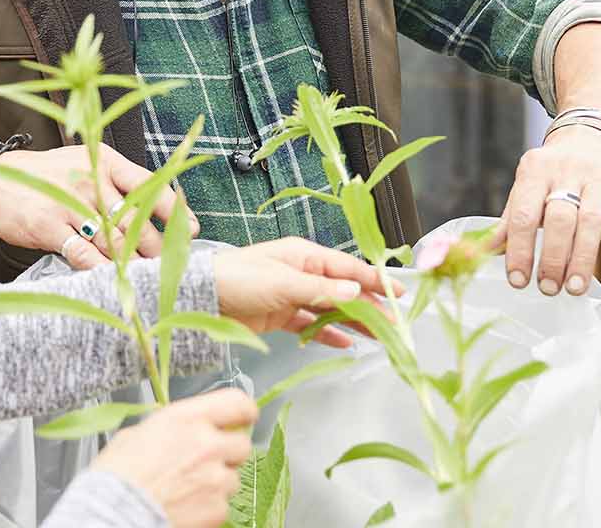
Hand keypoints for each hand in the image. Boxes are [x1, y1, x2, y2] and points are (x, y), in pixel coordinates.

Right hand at [0, 144, 196, 267]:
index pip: (149, 185)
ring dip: (134, 263)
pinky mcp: (50, 227)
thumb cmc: (47, 177)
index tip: (193, 229)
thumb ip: (117, 184)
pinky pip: (84, 254)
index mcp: (106, 162)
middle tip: (169, 266)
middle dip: (156, 247)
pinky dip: (102, 271)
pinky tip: (115, 281)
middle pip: (135, 220)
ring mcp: (70, 204)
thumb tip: (155, 209)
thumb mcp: (85, 165)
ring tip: (149, 279)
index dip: (174, 209)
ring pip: (114, 241)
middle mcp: (92, 181)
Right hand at [88, 389, 255, 527]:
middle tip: (207, 462)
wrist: (113, 513)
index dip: (244, 411)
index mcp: (186, 419)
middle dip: (228, 453)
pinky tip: (186, 506)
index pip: (237, 404)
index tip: (243, 418)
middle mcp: (207, 445)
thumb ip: (171, 428)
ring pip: (233, 478)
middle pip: (242, 444)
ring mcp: (215, 478)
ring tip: (188, 489)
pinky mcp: (217, 509)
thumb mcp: (137, 434)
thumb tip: (183, 430)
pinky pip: (223, 504)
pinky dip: (209, 507)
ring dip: (218, 482)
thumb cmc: (117, 476)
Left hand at [213, 237, 390, 348]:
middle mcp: (301, 273)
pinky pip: (311, 324)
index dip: (374, 280)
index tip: (398, 293)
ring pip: (331, 309)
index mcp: (303, 255)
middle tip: (393, 325)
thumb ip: (320, 289)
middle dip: (369, 306)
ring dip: (353, 322)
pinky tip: (346, 344)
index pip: (347, 268)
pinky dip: (327, 334)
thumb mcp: (282, 282)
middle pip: (343, 290)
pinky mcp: (280, 316)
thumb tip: (355, 291)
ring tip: (377, 337)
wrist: (202, 298)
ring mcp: (292, 295)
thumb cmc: (237, 279)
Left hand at [497, 126, 600, 295]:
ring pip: (589, 220)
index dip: (520, 250)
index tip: (518, 280)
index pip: (524, 215)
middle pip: (558, 220)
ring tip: (574, 287)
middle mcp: (565, 171)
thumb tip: (485, 252)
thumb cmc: (553, 172)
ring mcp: (596, 178)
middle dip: (552, 259)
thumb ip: (511, 220)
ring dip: (582, 259)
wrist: (591, 137)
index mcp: (534, 171)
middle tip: (548, 288)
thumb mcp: (527, 186)